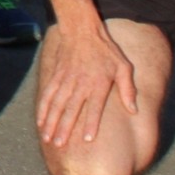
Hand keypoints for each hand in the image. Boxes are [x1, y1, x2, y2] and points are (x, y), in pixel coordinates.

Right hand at [36, 21, 137, 147]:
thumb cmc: (106, 50)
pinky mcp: (56, 76)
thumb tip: (134, 110)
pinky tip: (40, 121)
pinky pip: (48, 95)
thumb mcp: (124, 66)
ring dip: (51, 122)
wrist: (82, 30)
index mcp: (98, 84)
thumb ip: (128, 89)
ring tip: (48, 138)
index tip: (87, 140)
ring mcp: (66, 80)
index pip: (94, 108)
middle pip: (71, 109)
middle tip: (60, 144)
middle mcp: (80, 84)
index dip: (91, 124)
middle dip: (65, 128)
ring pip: (57, 104)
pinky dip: (43, 109)